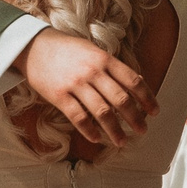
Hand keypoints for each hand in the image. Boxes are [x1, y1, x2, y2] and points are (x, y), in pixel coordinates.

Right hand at [20, 28, 153, 146]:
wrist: (33, 46)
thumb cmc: (67, 49)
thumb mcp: (93, 50)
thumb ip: (112, 67)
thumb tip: (136, 83)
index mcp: (105, 59)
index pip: (133, 81)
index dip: (147, 98)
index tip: (154, 112)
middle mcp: (93, 71)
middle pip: (121, 99)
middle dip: (135, 118)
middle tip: (143, 130)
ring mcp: (76, 84)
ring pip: (102, 112)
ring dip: (115, 130)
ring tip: (122, 141)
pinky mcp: (59, 95)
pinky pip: (78, 117)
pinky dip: (89, 130)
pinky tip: (97, 138)